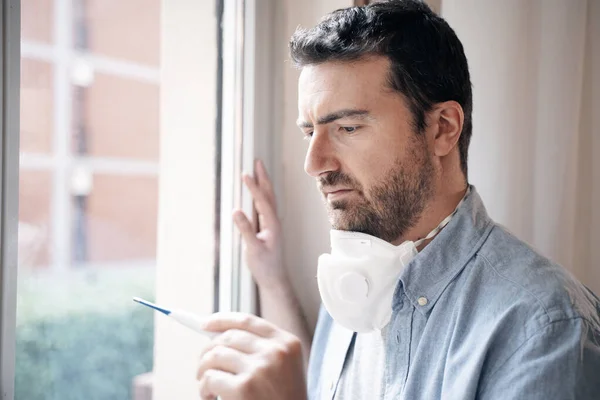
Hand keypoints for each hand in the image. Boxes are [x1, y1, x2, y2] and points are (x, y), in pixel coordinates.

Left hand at [197, 312, 306, 399]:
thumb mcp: (284, 367)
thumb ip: (261, 349)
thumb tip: (219, 337)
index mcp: (286, 342)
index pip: (247, 320)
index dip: (222, 320)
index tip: (205, 324)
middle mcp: (274, 351)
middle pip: (227, 337)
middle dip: (208, 351)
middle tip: (203, 366)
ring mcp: (259, 368)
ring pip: (214, 356)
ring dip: (203, 371)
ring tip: (206, 385)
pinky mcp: (244, 388)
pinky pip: (210, 378)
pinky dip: (204, 388)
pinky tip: (210, 397)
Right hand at [234, 159, 286, 289]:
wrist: (274, 279)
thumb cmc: (265, 266)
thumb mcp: (252, 249)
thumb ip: (245, 230)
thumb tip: (236, 211)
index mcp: (272, 224)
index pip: (262, 201)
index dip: (253, 187)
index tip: (245, 174)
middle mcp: (274, 221)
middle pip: (269, 195)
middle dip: (263, 178)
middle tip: (257, 162)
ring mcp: (272, 225)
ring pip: (268, 199)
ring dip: (263, 184)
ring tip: (257, 172)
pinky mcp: (268, 229)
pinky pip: (264, 207)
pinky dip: (260, 196)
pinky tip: (255, 194)